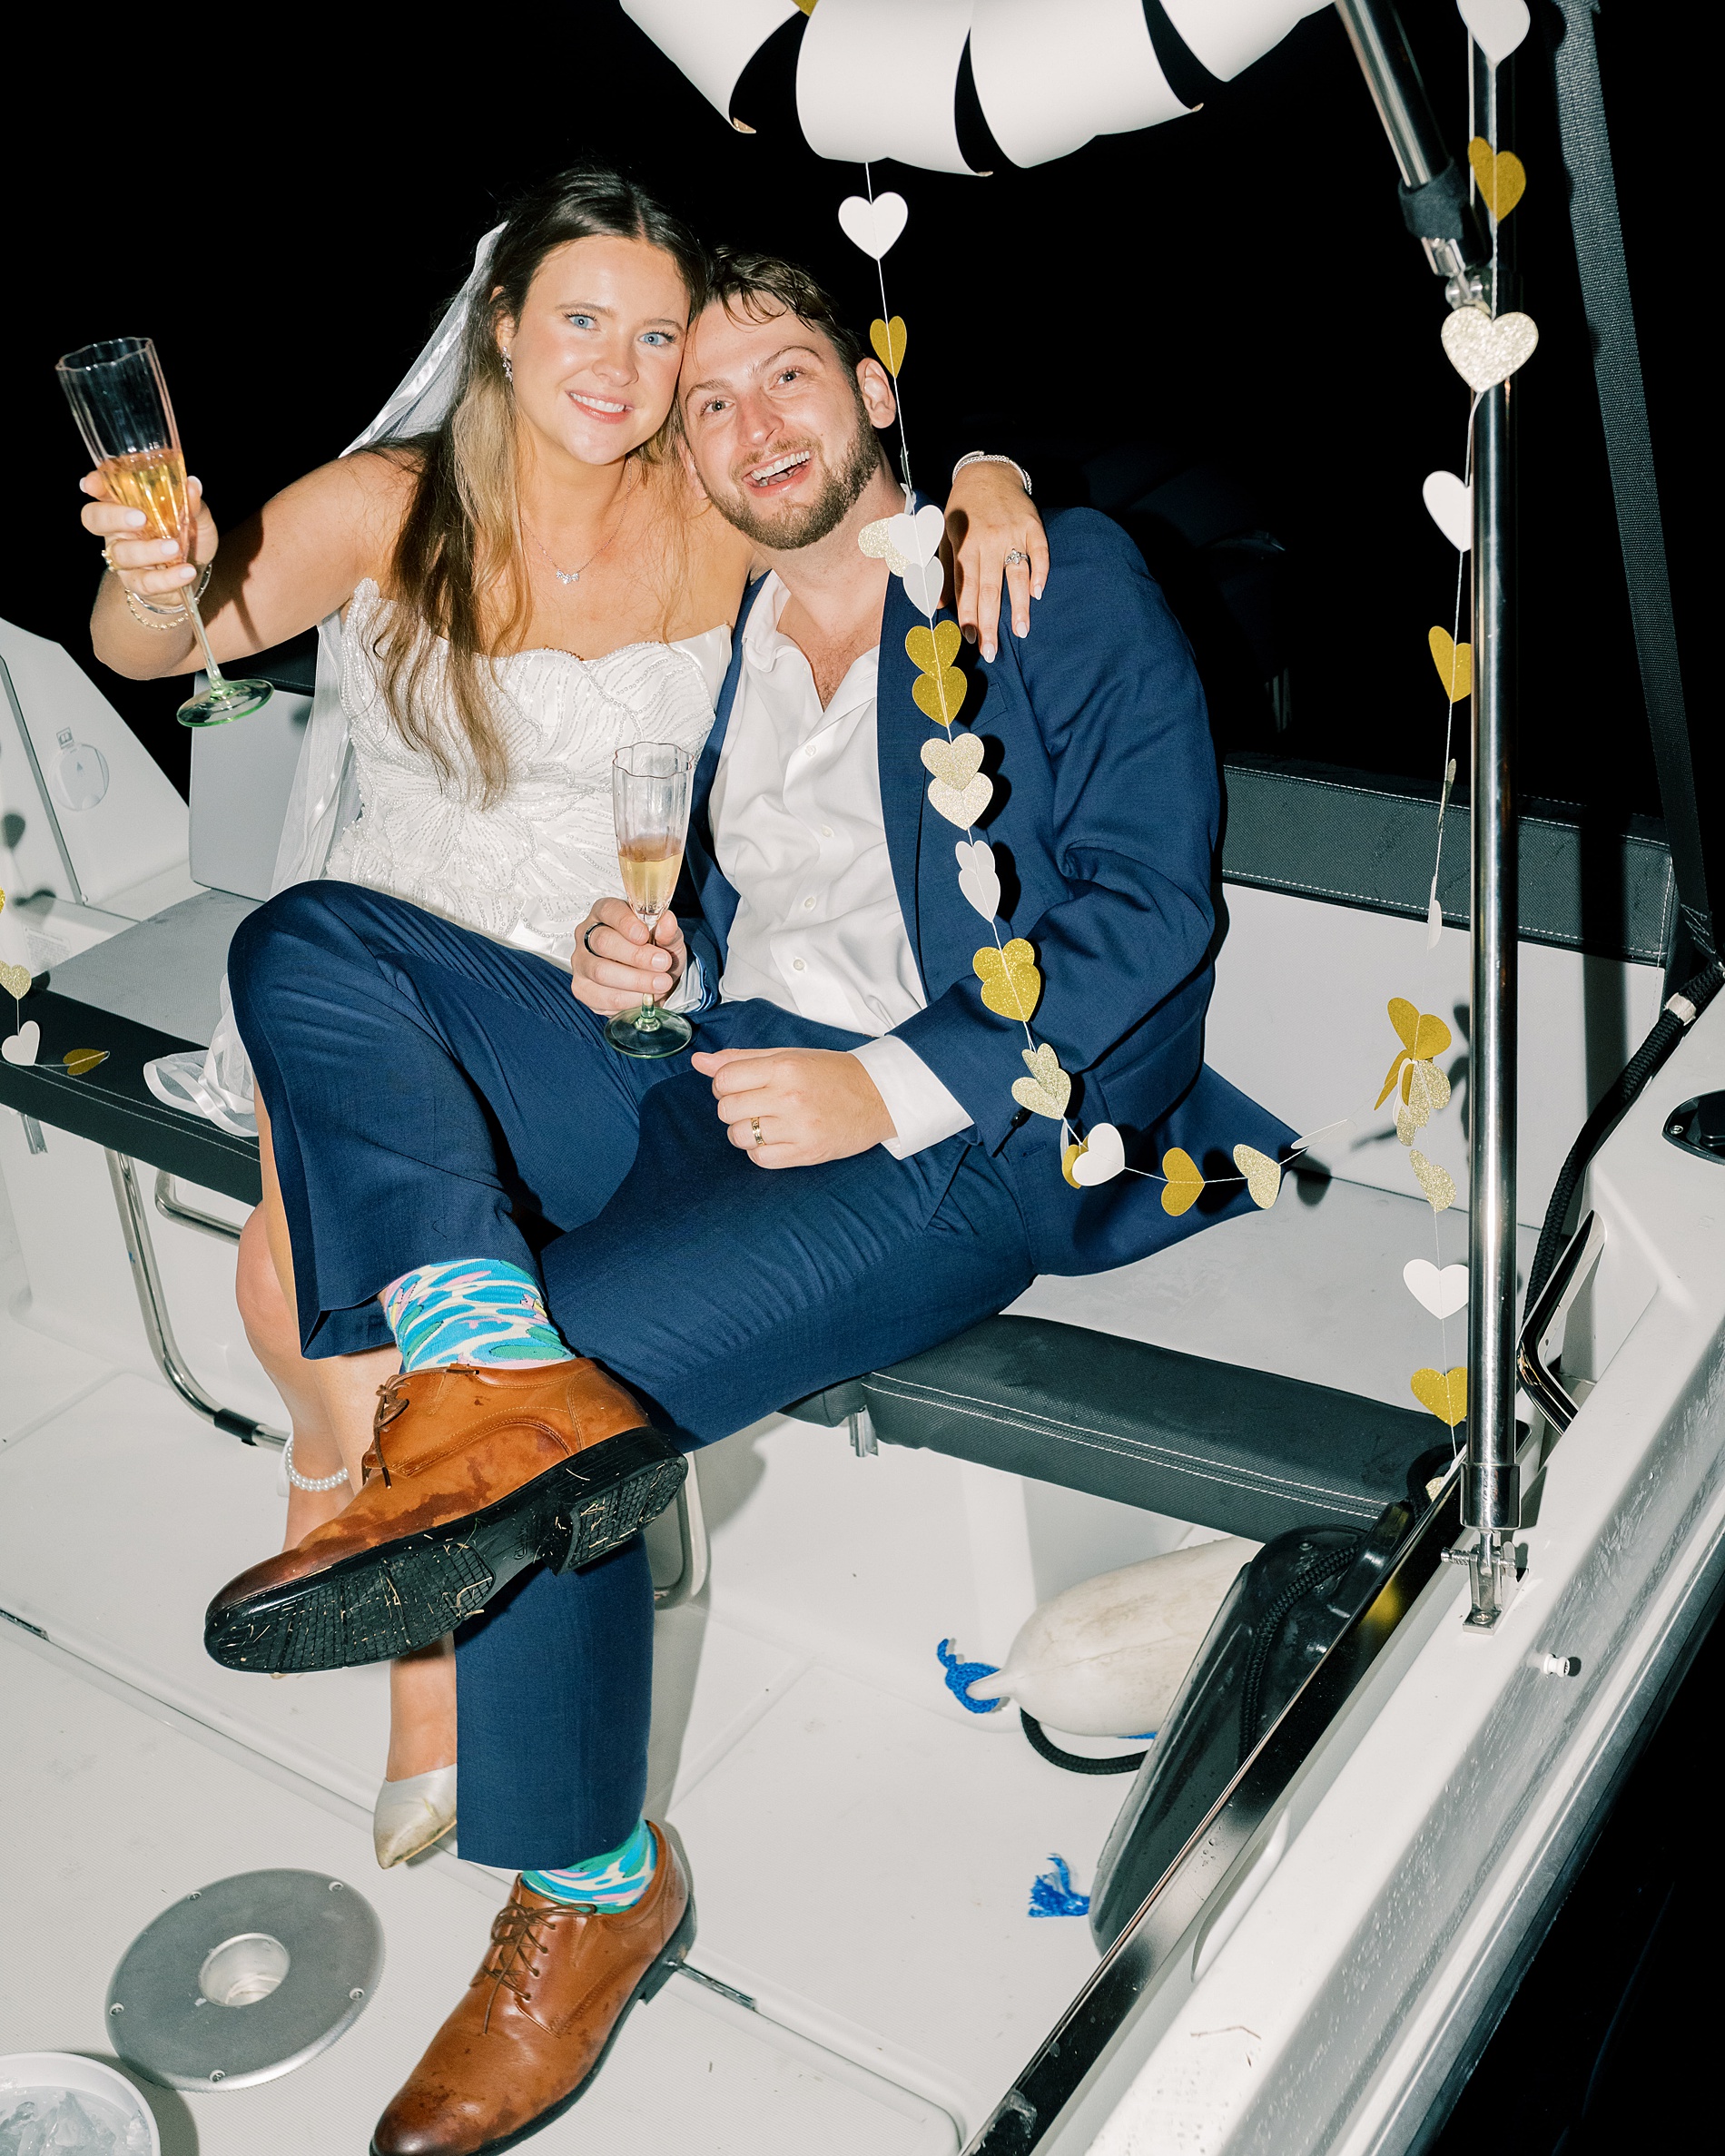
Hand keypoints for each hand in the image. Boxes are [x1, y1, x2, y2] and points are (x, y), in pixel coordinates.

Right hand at [80, 468, 216, 605]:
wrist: (195, 574)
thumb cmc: (187, 537)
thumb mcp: (195, 517)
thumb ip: (192, 503)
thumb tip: (192, 485)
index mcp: (126, 505)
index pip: (101, 490)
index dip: (94, 485)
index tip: (93, 484)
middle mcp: (117, 530)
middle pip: (95, 519)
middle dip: (114, 517)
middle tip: (141, 518)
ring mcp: (124, 558)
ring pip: (123, 554)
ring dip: (148, 550)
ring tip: (175, 548)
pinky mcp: (137, 583)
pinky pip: (146, 582)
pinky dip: (167, 578)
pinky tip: (186, 572)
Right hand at [569, 897, 685, 1014]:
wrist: (652, 980)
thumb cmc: (656, 952)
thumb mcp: (668, 939)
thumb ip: (668, 931)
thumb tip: (668, 922)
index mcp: (605, 912)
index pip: (609, 910)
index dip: (626, 923)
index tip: (645, 936)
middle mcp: (587, 935)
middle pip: (603, 942)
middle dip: (636, 956)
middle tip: (663, 963)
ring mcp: (581, 962)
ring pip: (601, 971)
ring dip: (636, 980)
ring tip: (661, 983)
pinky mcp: (582, 988)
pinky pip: (603, 996)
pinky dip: (630, 999)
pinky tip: (646, 997)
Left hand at [692, 1046, 895, 1167]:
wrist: (878, 1097)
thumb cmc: (832, 1073)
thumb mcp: (789, 1056)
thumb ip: (742, 1059)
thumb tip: (699, 1062)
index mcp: (784, 1067)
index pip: (724, 1079)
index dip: (724, 1084)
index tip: (739, 1086)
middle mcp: (789, 1097)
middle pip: (727, 1109)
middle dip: (733, 1107)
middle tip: (755, 1103)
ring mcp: (798, 1128)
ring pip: (738, 1136)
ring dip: (744, 1131)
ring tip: (765, 1122)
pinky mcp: (806, 1153)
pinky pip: (760, 1159)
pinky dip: (760, 1151)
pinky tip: (775, 1138)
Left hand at [943, 461, 1048, 662]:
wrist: (988, 473)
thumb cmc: (963, 510)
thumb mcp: (945, 535)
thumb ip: (944, 571)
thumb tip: (940, 605)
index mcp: (964, 545)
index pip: (965, 587)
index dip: (967, 614)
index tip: (969, 639)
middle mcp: (988, 540)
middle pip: (990, 588)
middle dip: (990, 622)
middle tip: (992, 651)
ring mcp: (1013, 533)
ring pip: (1016, 574)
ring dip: (1019, 605)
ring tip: (1021, 632)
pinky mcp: (1033, 526)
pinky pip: (1039, 552)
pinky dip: (1040, 572)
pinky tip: (1038, 594)